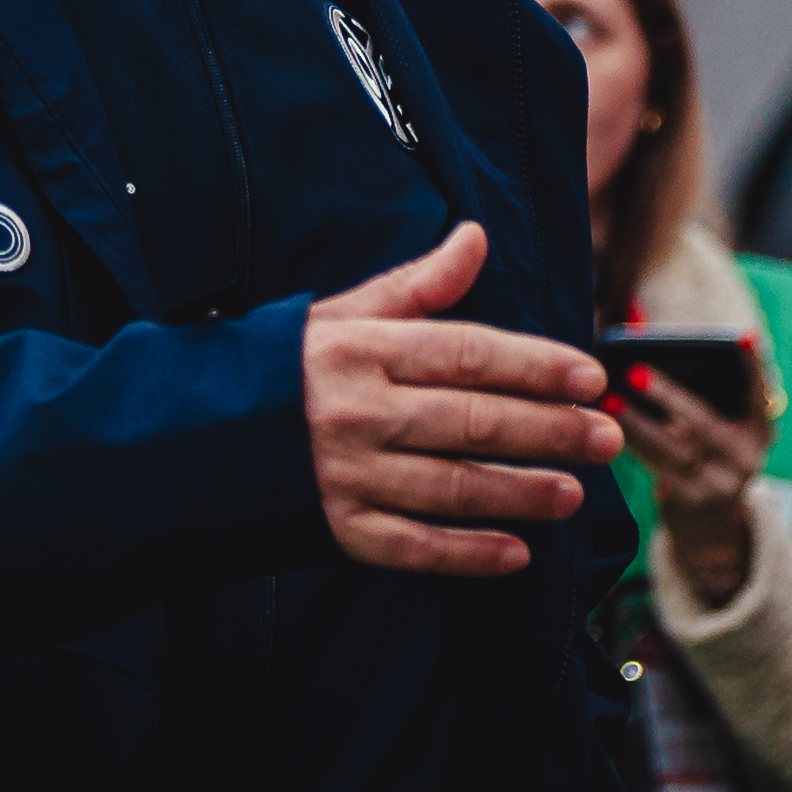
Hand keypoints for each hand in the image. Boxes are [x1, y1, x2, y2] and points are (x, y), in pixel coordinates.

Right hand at [303, 224, 616, 576]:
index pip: (469, 354)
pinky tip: (516, 554)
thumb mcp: (338, 315)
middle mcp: (359, 411)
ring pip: (454, 487)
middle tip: (609, 437)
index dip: (536, 365)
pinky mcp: (333, 530)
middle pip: (474, 421)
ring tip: (575, 492)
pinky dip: (467, 554)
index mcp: (363, 349)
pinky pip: (413, 547)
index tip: (591, 377)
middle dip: (551, 430)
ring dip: (522, 491)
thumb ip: (415, 286)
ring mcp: (346, 474)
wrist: (182, 443)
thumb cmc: (274, 370)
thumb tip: (476, 237)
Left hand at [613, 368, 763, 606]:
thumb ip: (703, 400)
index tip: (743, 335)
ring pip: (677, 447)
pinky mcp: (695, 502)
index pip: (761, 393)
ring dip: (639, 420)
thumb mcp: (718, 433)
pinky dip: (635, 443)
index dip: (753, 365)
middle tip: (636, 371)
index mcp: (759, 430)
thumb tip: (648, 363)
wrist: (710, 529)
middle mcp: (748, 457)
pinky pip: (660, 467)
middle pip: (707, 423)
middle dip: (670, 395)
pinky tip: (612, 425)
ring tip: (610, 398)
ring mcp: (724, 484)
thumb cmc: (706, 459)